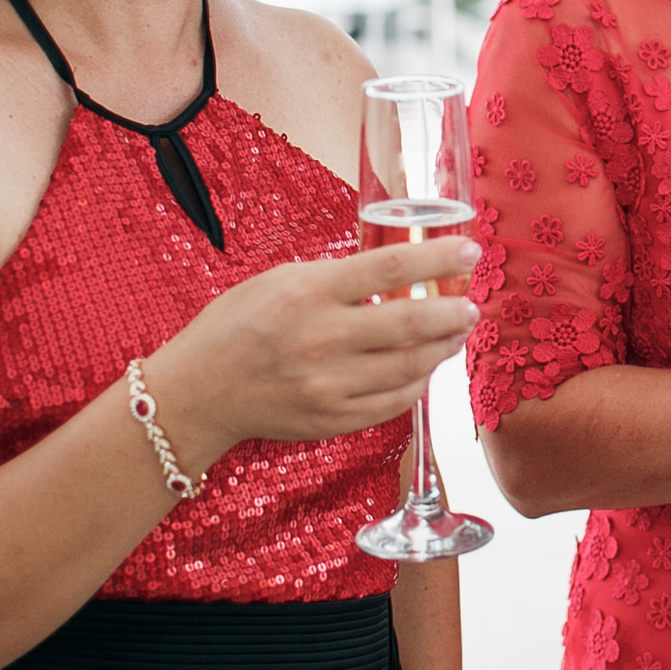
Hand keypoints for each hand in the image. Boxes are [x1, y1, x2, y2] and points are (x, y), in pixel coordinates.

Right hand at [142, 238, 480, 468]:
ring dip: (443, 348)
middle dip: (454, 312)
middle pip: (411, 322)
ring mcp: (329, 384)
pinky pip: (394, 402)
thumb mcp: (279, 282)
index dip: (438, 258)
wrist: (197, 393)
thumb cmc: (237, 326)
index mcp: (309, 292)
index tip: (471, 250)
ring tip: (456, 334)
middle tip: (472, 306)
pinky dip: (417, 383)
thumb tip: (398, 275)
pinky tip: (424, 368)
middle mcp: (323, 338)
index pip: (390, 268)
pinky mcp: (333, 419)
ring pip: (411, 365)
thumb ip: (336, 279)